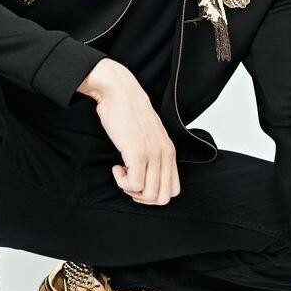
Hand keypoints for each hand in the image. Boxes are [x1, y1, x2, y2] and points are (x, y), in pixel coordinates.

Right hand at [77, 57, 180, 204]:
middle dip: (142, 198)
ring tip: (122, 173)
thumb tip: (145, 176)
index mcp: (169, 152)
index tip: (138, 181)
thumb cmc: (128, 113)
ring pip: (149, 195)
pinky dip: (122, 182)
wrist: (119, 93)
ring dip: (131, 190)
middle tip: (129, 182)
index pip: (173, 190)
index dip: (153, 193)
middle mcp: (165, 155)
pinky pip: (134, 184)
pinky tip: (116, 167)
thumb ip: (152, 154)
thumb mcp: (148, 136)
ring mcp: (153, 155)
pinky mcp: (137, 153)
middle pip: (163, 198)